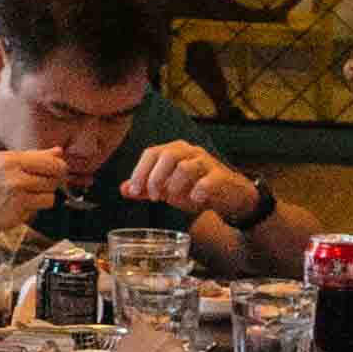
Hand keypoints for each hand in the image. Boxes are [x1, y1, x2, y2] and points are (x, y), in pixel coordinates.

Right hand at [0, 147, 73, 239]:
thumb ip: (32, 156)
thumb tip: (58, 152)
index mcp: (12, 160)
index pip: (53, 163)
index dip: (59, 167)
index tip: (55, 170)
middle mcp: (16, 179)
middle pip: (54, 180)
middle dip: (50, 182)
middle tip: (36, 183)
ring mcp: (16, 200)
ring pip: (49, 199)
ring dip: (41, 198)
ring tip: (24, 195)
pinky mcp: (15, 218)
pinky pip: (35, 212)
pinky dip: (28, 210)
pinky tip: (11, 206)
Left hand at [115, 138, 261, 226]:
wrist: (229, 196)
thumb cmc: (195, 189)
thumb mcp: (167, 188)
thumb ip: (146, 188)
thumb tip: (123, 190)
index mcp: (174, 151)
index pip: (151, 153)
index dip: (139, 171)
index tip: (133, 190)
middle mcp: (190, 152)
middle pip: (167, 156)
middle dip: (155, 178)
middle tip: (152, 198)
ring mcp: (206, 162)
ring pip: (185, 167)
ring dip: (174, 187)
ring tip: (173, 200)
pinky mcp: (220, 176)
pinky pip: (207, 180)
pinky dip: (198, 191)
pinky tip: (194, 200)